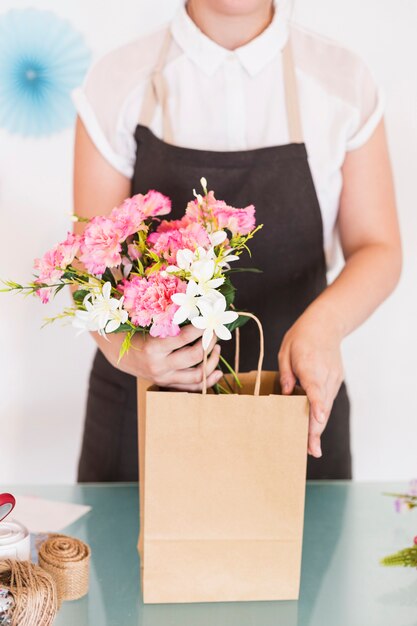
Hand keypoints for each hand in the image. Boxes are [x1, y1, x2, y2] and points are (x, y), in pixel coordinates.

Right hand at [97, 324, 222, 390]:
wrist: (120, 354)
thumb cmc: (135, 333)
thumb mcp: (148, 324)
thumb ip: (169, 320)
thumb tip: (196, 310)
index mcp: (152, 348)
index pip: (184, 338)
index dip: (200, 328)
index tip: (209, 319)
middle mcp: (159, 365)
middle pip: (194, 357)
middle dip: (209, 342)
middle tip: (214, 331)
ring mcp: (164, 377)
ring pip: (197, 375)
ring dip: (212, 361)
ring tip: (217, 348)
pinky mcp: (167, 384)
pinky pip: (192, 387)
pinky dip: (207, 380)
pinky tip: (216, 371)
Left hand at [278, 313, 343, 457]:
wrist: (327, 324)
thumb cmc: (301, 336)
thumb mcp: (285, 350)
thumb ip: (286, 373)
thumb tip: (286, 394)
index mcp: (309, 363)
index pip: (314, 388)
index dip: (316, 405)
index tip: (317, 420)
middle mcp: (325, 373)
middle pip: (322, 405)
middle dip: (316, 428)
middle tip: (311, 450)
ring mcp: (333, 378)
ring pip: (326, 406)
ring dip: (318, 426)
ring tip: (310, 447)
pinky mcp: (336, 380)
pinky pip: (327, 400)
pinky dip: (320, 414)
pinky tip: (313, 428)